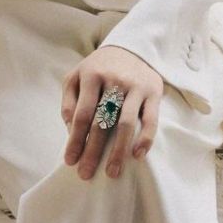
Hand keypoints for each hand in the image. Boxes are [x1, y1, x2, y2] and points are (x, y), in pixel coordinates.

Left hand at [60, 45, 163, 180]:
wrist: (131, 48)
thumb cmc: (98, 69)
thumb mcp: (77, 77)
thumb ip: (69, 101)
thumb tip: (71, 130)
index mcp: (91, 75)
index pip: (82, 114)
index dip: (75, 139)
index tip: (70, 161)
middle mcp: (114, 80)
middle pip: (102, 122)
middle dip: (93, 151)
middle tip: (86, 174)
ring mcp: (135, 87)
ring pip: (125, 123)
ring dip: (118, 151)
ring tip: (112, 172)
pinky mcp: (153, 92)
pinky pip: (150, 119)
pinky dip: (145, 138)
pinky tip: (137, 155)